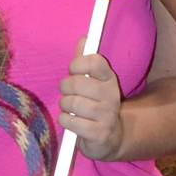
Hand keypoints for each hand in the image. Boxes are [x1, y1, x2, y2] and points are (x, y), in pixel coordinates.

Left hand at [57, 43, 125, 159]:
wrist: (110, 137)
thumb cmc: (95, 103)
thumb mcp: (92, 81)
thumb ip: (84, 60)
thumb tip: (83, 39)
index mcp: (109, 78)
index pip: (94, 61)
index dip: (77, 64)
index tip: (73, 71)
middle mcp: (111, 95)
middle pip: (77, 83)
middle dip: (65, 87)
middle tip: (67, 92)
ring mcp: (107, 115)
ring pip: (71, 103)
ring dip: (64, 105)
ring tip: (69, 108)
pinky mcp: (99, 134)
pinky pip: (70, 121)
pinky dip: (64, 120)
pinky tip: (70, 120)